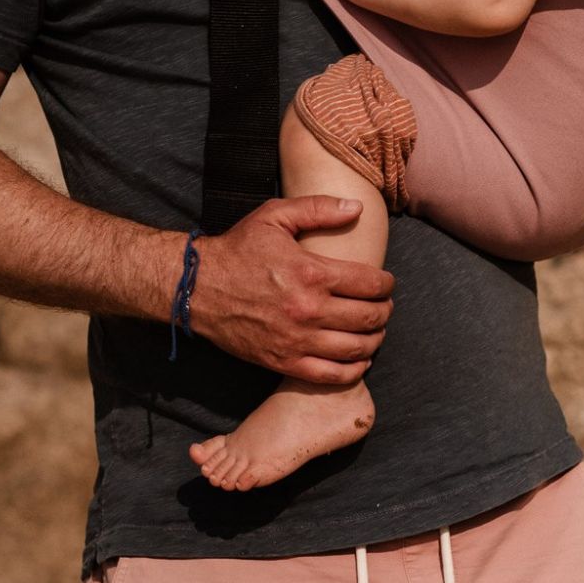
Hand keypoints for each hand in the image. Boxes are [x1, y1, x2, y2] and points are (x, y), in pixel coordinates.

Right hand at [188, 197, 395, 382]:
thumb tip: (357, 207)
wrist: (196, 288)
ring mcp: (297, 339)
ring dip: (375, 340)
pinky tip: (357, 359)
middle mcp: (308, 309)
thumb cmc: (238, 249)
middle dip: (384, 311)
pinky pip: (331, 375)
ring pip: (357, 349)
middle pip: (370, 317)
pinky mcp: (283, 362)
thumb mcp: (274, 216)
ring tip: (374, 331)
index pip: (371, 284)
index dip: (387, 284)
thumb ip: (318, 208)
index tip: (385, 283)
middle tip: (384, 306)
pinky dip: (353, 370)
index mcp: (312, 272)